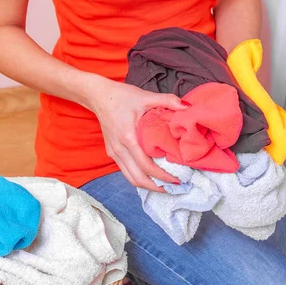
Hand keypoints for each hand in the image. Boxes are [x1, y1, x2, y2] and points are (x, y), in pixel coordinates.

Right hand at [85, 76, 187, 191]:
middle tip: (173, 187)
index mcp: (128, 138)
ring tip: (163, 186)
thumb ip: (167, 101)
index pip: (146, 166)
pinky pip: (125, 171)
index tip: (177, 180)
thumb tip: (187, 107)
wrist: (98, 96)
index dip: (162, 176)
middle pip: (137, 178)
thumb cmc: (121, 96)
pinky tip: (150, 176)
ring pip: (130, 178)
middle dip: (156, 186)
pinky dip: (138, 177)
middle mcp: (119, 149)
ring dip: (147, 185)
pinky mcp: (112, 152)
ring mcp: (113, 153)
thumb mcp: (145, 96)